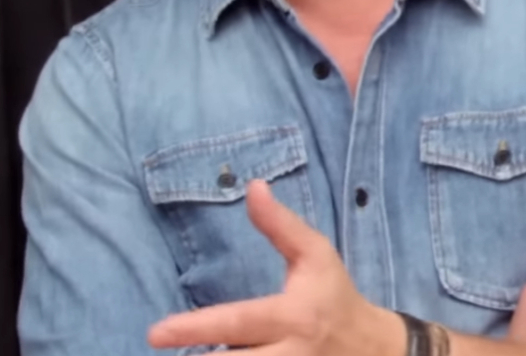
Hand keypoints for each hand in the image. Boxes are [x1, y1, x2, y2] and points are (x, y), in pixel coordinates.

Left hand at [148, 180, 405, 355]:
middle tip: (158, 352)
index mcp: (292, 317)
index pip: (236, 324)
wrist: (371, 348)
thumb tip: (252, 187)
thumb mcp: (315, 254)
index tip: (155, 333)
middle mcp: (287, 354)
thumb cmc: (334, 294)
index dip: (195, 329)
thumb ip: (280, 225)